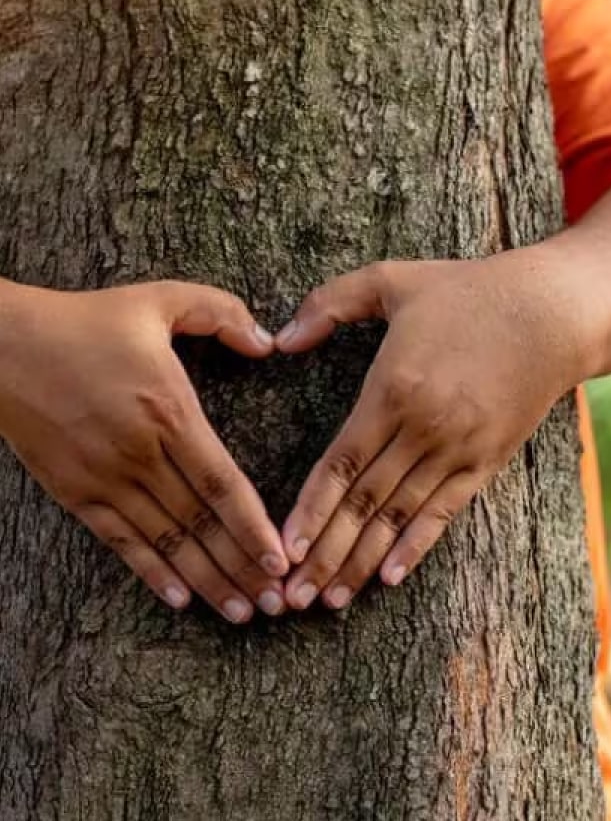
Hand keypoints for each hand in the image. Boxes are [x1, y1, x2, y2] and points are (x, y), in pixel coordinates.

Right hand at [0, 279, 289, 621]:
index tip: (281, 559)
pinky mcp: (76, 493)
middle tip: (277, 603)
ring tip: (240, 611)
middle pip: (201, 524)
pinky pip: (121, 542)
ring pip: (166, 541)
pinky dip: (151, 573)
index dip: (253, 525)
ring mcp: (105, 478)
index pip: (222, 483)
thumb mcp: (160, 299)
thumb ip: (221, 312)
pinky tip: (180, 599)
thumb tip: (268, 342)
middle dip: (242, 566)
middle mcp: (141, 454)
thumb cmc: (85, 322)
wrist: (2, 346)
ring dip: (206, 580)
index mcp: (169, 411)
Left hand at [276, 251, 590, 610]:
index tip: (284, 548)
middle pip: (364, 503)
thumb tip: (280, 338)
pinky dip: (417, 547)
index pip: (339, 462)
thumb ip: (330, 303)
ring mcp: (458, 449)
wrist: (553, 312)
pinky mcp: (487, 460)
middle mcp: (423, 428)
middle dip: (325, 553)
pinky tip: (390, 577)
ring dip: (362, 561)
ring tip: (331, 601)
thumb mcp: (392, 280)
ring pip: (400, 517)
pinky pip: (446, 512)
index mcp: (392, 388)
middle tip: (293, 597)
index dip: (310, 509)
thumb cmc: (467, 292)